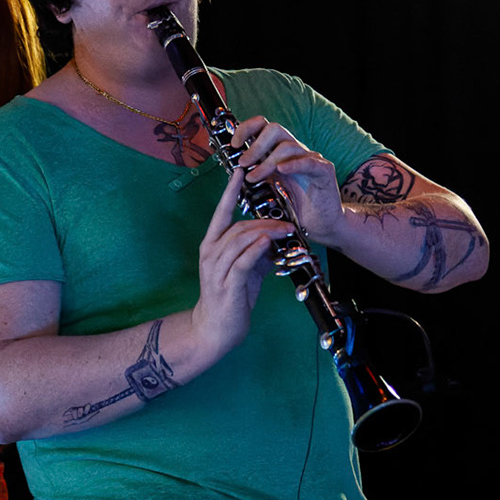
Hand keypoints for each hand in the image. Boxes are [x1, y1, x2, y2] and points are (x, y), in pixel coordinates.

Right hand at [191, 166, 292, 360]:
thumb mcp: (246, 269)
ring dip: (266, 233)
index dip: (230, 191)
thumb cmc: (231, 296)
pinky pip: (243, 261)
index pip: (221, 212)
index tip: (240, 170)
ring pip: (242, 240)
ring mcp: (217, 269)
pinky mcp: (227, 284)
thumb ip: (257, 250)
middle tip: (288, 220)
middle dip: (265, 220)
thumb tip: (276, 237)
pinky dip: (256, 250)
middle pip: (239, 226)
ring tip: (286, 230)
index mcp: (212, 245)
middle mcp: (211, 253)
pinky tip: (268, 243)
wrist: (215, 328)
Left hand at [233, 114, 342, 238]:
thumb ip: (255, 175)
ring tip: (254, 178)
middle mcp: (294, 151)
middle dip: (255, 145)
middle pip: (274, 129)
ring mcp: (310, 159)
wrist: (320, 224)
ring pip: (287, 146)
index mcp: (279, 152)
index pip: (263, 126)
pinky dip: (294, 164)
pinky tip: (281, 170)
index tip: (234, 144)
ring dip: (267, 161)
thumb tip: (233, 168)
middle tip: (243, 163)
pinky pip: (309, 162)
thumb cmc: (295, 207)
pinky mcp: (324, 171)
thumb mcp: (268, 189)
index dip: (247, 129)